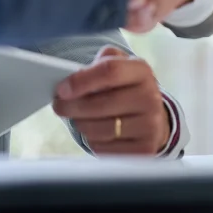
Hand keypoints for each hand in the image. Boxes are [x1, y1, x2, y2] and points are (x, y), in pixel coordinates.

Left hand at [53, 46, 169, 154]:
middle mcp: (150, 97)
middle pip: (101, 104)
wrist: (154, 118)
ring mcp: (149, 125)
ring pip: (101, 129)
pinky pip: (106, 148)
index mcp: (142, 71)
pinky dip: (92, 141)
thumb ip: (101, 62)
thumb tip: (74, 79)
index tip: (62, 88)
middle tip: (59, 105)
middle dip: (73, 106)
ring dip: (81, 124)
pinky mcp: (144, 150)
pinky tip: (93, 131)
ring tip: (75, 117)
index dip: (82, 80)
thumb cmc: (128, 89)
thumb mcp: (121, 66)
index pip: (110, 71)